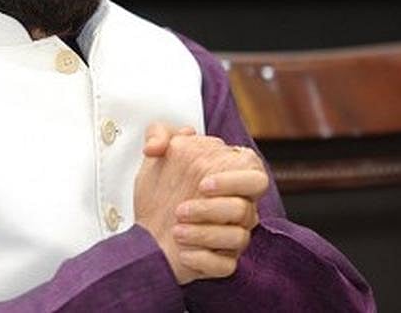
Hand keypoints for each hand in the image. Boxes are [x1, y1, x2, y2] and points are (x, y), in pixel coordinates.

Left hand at [133, 126, 268, 283]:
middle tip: (182, 209)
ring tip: (175, 229)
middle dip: (216, 209)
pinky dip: (202, 258)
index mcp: (232, 178)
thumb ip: (158, 134)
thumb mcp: (156, 158)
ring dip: (203, 233)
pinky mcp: (224, 263)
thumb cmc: (160, 192)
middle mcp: (239, 209)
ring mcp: (234, 238)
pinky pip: (225, 265)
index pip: (254, 173)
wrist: (146, 231)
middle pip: (248, 209)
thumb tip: (157, 144)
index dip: (234, 179)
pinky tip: (183, 252)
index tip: (202, 183)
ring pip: (237, 238)